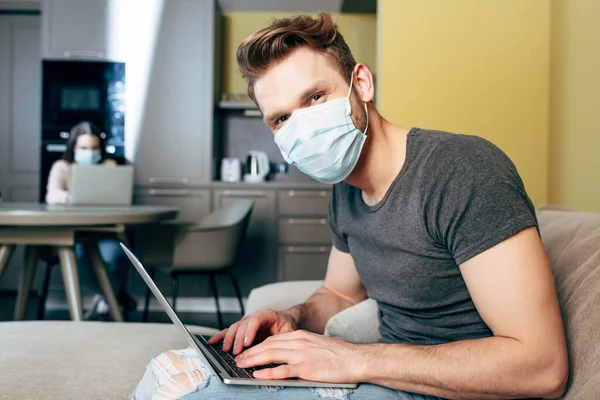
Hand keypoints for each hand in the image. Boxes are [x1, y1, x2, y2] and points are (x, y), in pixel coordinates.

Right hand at [208, 308, 297, 354]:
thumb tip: (276, 351)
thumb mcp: (289, 331)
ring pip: (234, 328)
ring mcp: (246, 322)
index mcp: (267, 314)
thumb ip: (282, 339)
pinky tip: (212, 342)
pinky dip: (220, 336)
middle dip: (238, 339)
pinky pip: (229, 331)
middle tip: (236, 352)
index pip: (256, 320)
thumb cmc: (288, 326)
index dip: (250, 331)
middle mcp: (254, 316)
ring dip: (229, 339)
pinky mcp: (241, 329)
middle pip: (243, 325)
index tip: (247, 343)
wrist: (286, 320)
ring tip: (226, 350)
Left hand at [235, 330, 362, 383]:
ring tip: (242, 365)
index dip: (258, 345)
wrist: (355, 359)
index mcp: (301, 336)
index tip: (248, 351)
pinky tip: (258, 374)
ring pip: (271, 354)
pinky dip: (268, 372)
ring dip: (254, 360)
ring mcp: (302, 354)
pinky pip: (282, 370)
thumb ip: (301, 348)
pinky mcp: (306, 367)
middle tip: (238, 358)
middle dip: (251, 352)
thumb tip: (286, 357)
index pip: (274, 339)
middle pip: (269, 345)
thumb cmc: (339, 355)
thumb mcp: (316, 345)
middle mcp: (299, 342)